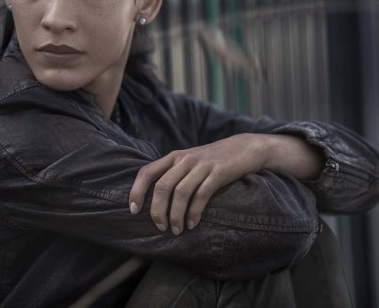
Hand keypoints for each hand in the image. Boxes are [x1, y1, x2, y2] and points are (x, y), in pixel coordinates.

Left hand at [128, 133, 323, 234]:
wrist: (245, 148)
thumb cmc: (214, 159)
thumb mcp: (190, 161)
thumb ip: (173, 173)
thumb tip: (154, 199)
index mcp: (174, 157)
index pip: (147, 172)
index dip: (137, 191)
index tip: (133, 210)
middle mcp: (185, 159)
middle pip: (162, 186)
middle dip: (158, 211)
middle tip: (160, 227)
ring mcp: (202, 165)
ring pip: (181, 193)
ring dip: (175, 215)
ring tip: (177, 230)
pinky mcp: (219, 173)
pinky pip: (201, 195)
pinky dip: (195, 212)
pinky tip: (193, 224)